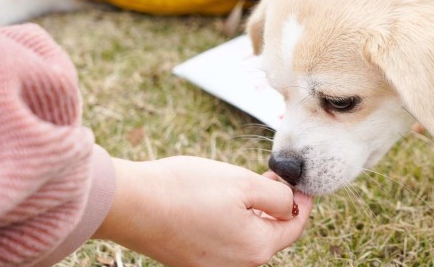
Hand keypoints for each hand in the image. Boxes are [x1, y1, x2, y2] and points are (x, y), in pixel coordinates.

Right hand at [94, 156, 312, 266]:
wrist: (132, 204)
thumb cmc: (187, 191)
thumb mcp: (244, 183)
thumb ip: (277, 196)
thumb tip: (291, 202)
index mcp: (256, 249)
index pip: (294, 227)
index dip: (302, 201)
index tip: (301, 183)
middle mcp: (237, 265)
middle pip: (270, 233)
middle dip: (277, 204)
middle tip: (274, 175)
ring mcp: (212, 265)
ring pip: (247, 235)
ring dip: (254, 210)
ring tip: (249, 182)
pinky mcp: (192, 259)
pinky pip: (224, 239)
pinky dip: (231, 218)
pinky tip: (222, 198)